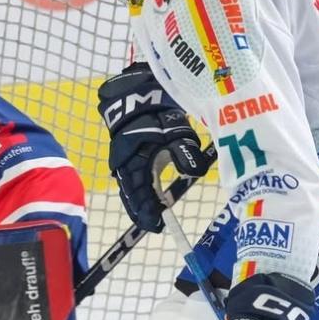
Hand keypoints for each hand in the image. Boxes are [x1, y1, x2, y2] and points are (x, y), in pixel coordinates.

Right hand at [96, 63, 211, 231]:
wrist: (138, 93)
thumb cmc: (157, 114)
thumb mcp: (174, 133)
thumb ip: (184, 153)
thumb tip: (194, 173)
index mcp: (133, 164)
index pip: (139, 196)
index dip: (147, 212)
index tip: (158, 226)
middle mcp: (125, 165)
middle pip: (132, 195)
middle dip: (142, 210)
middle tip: (154, 224)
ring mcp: (125, 159)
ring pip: (132, 186)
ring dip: (140, 200)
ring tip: (152, 212)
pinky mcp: (128, 153)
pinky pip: (133, 176)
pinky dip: (141, 187)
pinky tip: (150, 192)